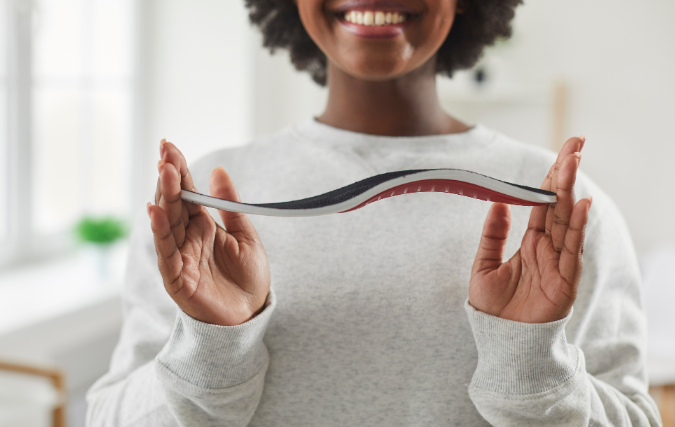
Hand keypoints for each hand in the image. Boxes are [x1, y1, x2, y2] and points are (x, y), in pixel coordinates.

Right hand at [147, 140, 270, 325]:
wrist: (251, 316)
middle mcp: (187, 238)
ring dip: (164, 196)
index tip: (170, 146)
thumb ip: (230, 206)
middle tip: (165, 151)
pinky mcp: (177, 277)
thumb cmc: (248, 279)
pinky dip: (159, 231)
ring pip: (167, 222)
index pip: (186, 192)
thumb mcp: (245, 236)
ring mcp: (179, 256)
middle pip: (173, 202)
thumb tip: (218, 171)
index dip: (179, 170)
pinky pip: (166, 251)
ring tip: (165, 171)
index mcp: (202, 226)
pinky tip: (156, 210)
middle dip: (169, 176)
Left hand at [469, 136, 591, 322]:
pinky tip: (581, 204)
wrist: (499, 341)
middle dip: (566, 173)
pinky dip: (578, 226)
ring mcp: (559, 262)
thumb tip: (498, 203)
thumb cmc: (492, 307)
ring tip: (573, 161)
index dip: (551, 177)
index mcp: (531, 242)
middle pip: (560, 204)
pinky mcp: (565, 280)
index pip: (544, 203)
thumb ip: (492, 235)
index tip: (561, 152)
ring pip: (567, 219)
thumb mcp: (484, 265)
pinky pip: (572, 249)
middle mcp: (548, 248)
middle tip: (575, 143)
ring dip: (570, 190)